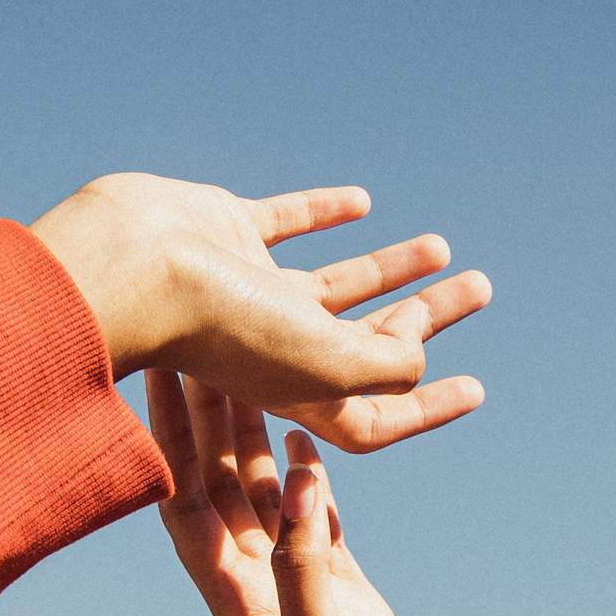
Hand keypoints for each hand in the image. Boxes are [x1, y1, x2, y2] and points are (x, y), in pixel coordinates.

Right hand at [33, 177, 488, 453]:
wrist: (133, 261)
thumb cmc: (224, 324)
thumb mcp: (326, 363)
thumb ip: (385, 367)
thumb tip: (417, 356)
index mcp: (299, 390)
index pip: (376, 413)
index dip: (429, 406)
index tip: (477, 388)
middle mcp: (276, 344)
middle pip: (369, 339)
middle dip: (428, 316)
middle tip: (482, 288)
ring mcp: (251, 288)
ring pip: (337, 283)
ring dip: (390, 268)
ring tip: (443, 248)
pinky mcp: (229, 234)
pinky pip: (286, 223)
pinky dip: (323, 213)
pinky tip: (362, 202)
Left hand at [148, 371, 472, 615]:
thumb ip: (308, 565)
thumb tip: (297, 476)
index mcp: (236, 607)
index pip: (187, 503)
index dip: (167, 434)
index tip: (158, 367)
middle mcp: (255, 594)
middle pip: (219, 487)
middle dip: (204, 413)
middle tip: (194, 335)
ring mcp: (298, 596)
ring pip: (267, 498)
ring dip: (254, 433)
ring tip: (247, 361)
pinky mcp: (342, 603)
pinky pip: (316, 526)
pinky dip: (309, 479)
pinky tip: (307, 435)